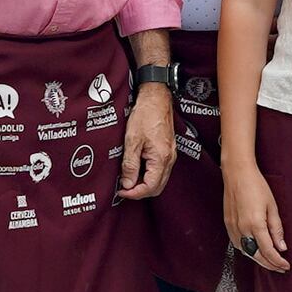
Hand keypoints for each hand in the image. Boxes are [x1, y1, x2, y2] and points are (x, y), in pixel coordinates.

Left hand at [118, 84, 176, 199]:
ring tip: (128, 178)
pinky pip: (160, 170)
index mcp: (161, 158)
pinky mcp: (168, 151)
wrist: (156, 98)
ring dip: (144, 183)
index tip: (121, 191)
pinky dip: (149, 174)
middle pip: (157, 187)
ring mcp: (170, 155)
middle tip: (124, 188)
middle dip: (140, 191)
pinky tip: (137, 168)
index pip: (150, 187)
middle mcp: (169, 160)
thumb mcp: (132, 140)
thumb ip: (130, 165)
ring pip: (159, 180)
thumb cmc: (145, 115)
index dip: (134, 193)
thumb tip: (127, 184)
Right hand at [223, 161, 281, 266]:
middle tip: (279, 267)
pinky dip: (247, 251)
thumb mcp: (272, 206)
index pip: (268, 251)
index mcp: (255, 224)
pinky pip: (238, 244)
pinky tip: (254, 250)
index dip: (278, 261)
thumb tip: (281, 246)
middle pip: (256, 255)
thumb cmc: (255, 185)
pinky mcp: (228, 224)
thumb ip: (276, 229)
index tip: (285, 265)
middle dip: (269, 264)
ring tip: (269, 261)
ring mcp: (233, 227)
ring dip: (258, 259)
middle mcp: (242, 229)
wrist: (237, 174)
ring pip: (246, 252)